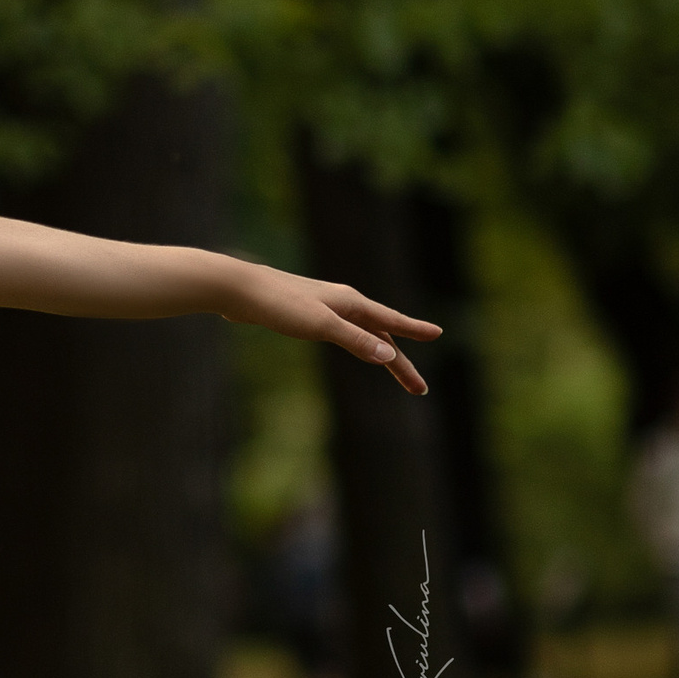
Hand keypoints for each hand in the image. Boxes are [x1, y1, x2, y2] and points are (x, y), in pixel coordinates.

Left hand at [225, 264, 439, 394]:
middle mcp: (343, 302)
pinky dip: (360, 344)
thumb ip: (355, 340)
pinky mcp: (307, 314)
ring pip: (363, 333)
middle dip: (401, 362)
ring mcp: (325, 307)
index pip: (391, 320)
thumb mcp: (321, 326)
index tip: (438, 334)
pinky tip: (358, 347)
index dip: (415, 330)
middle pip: (381, 334)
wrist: (240, 289)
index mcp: (351, 302)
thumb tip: (389, 356)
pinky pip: (345, 332)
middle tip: (419, 389)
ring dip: (381, 353)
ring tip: (396, 371)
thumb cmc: (280, 305)